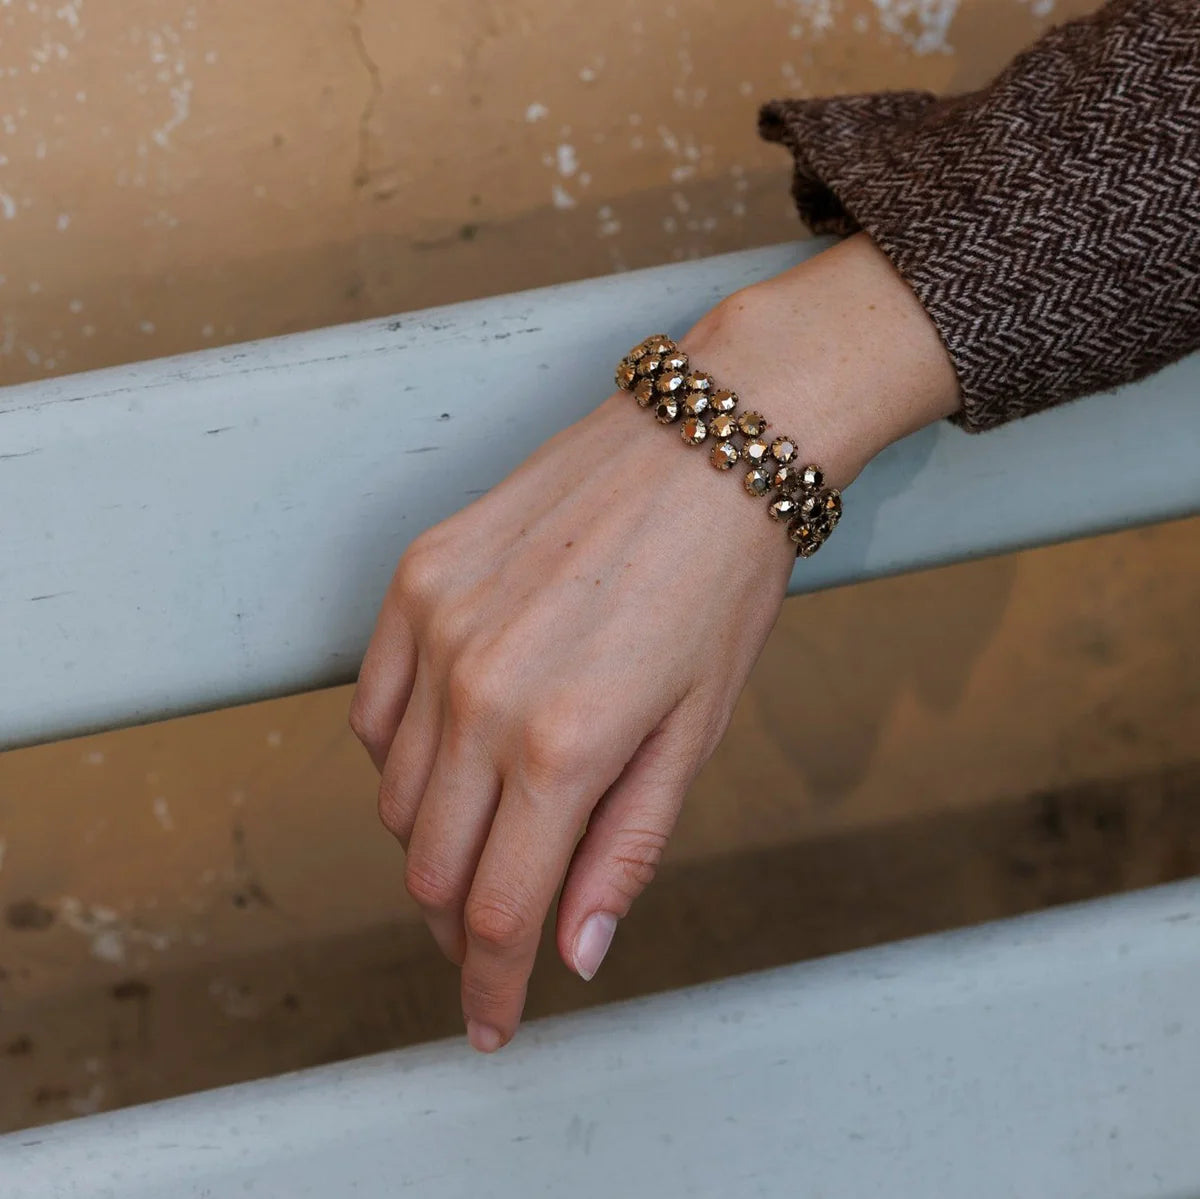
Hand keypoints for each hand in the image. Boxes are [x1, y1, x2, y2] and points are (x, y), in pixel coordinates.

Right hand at [349, 233, 958, 1051]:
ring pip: (396, 793)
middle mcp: (481, 690)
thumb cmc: (722, 584)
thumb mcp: (695, 733)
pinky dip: (401, 755)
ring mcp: (437, 628)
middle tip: (493, 941)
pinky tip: (450, 753)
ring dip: (436, 841)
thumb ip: (625, 847)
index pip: (500, 910)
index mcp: (564, 742)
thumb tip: (575, 947)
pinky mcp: (417, 579)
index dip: (492, 984)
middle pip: (433, 864)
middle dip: (462, 926)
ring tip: (488, 836)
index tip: (491, 1020)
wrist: (707, 445)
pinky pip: (372, 708)